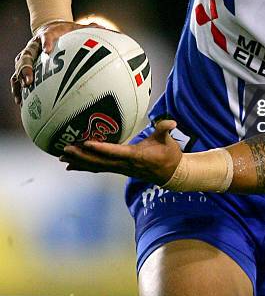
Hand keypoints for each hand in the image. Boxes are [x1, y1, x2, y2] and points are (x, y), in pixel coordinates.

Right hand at [10, 20, 106, 104]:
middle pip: (26, 55)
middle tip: (29, 80)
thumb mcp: (78, 28)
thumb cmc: (67, 31)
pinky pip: (18, 77)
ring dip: (20, 78)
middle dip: (26, 67)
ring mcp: (29, 55)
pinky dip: (18, 88)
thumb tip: (110, 31)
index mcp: (49, 34)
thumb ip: (92, 30)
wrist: (51, 28)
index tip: (47, 50)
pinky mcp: (26, 65)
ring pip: (20, 67)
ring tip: (24, 92)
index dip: (46, 42)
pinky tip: (21, 102)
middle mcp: (35, 45)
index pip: (46, 36)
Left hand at [59, 119, 182, 182]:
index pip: (114, 152)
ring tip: (62, 157)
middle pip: (100, 161)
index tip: (86, 143)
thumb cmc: (169, 155)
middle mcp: (125, 164)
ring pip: (97, 166)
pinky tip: (72, 165)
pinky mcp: (119, 169)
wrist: (171, 174)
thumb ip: (165, 129)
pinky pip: (99, 168)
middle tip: (65, 149)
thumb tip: (171, 122)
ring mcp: (121, 168)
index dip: (100, 148)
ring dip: (79, 162)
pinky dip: (85, 167)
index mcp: (135, 156)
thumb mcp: (168, 141)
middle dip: (81, 156)